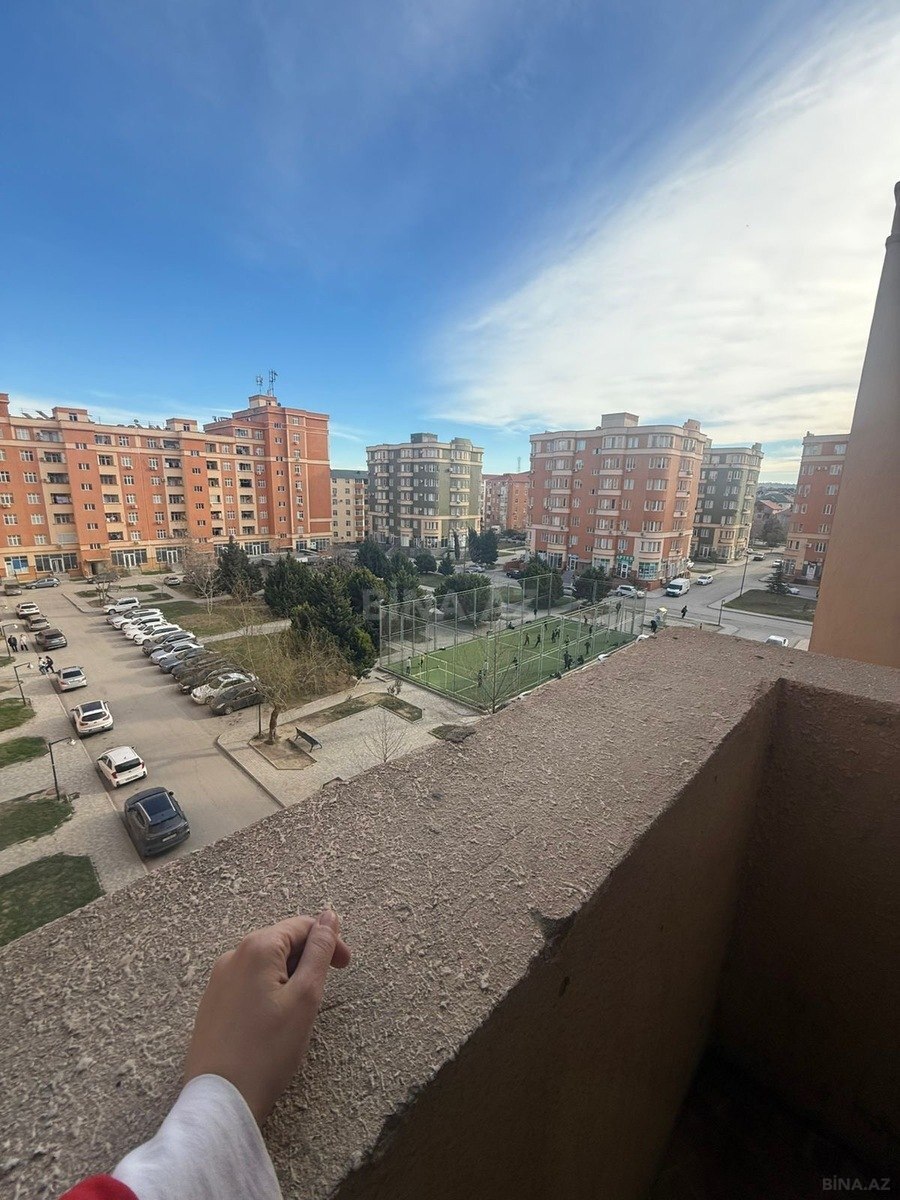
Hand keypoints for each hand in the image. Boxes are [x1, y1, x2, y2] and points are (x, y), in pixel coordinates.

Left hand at [183, 911, 350, 1124]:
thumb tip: (328, 917)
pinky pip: (248, 983)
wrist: (221, 1100)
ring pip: (265, 964)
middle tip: (324, 992)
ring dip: (289, 976)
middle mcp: (232, 957)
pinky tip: (274, 1021)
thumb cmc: (267, 1051)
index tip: (345, 967)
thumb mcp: (305, 997)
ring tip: (300, 1011)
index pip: (301, 926)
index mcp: (256, 948)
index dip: (328, 941)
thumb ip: (319, 951)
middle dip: (308, 959)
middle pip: (281, 942)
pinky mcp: (212, 1004)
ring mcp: (218, 980)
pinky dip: (269, 990)